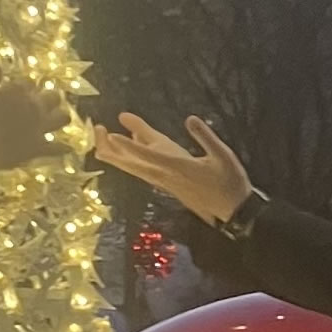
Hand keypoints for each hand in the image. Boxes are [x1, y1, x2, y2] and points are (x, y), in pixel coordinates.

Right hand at [0, 72, 60, 173]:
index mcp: (19, 91)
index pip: (30, 81)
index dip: (26, 85)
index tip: (22, 89)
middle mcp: (35, 107)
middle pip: (53, 96)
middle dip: (50, 96)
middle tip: (45, 100)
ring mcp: (40, 127)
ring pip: (63, 118)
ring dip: (61, 116)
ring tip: (58, 117)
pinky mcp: (39, 147)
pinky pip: (57, 149)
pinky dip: (63, 149)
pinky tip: (69, 149)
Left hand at [87, 108, 253, 227]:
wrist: (233, 213)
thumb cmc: (230, 182)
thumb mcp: (223, 155)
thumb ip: (206, 137)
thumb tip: (190, 119)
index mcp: (179, 168)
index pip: (149, 155)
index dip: (129, 145)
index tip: (111, 135)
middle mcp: (167, 177)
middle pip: (132, 165)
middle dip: (112, 149)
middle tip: (97, 132)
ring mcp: (167, 184)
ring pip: (136, 170)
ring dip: (118, 156)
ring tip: (102, 141)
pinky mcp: (170, 187)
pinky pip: (145, 172)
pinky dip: (133, 161)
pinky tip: (132, 151)